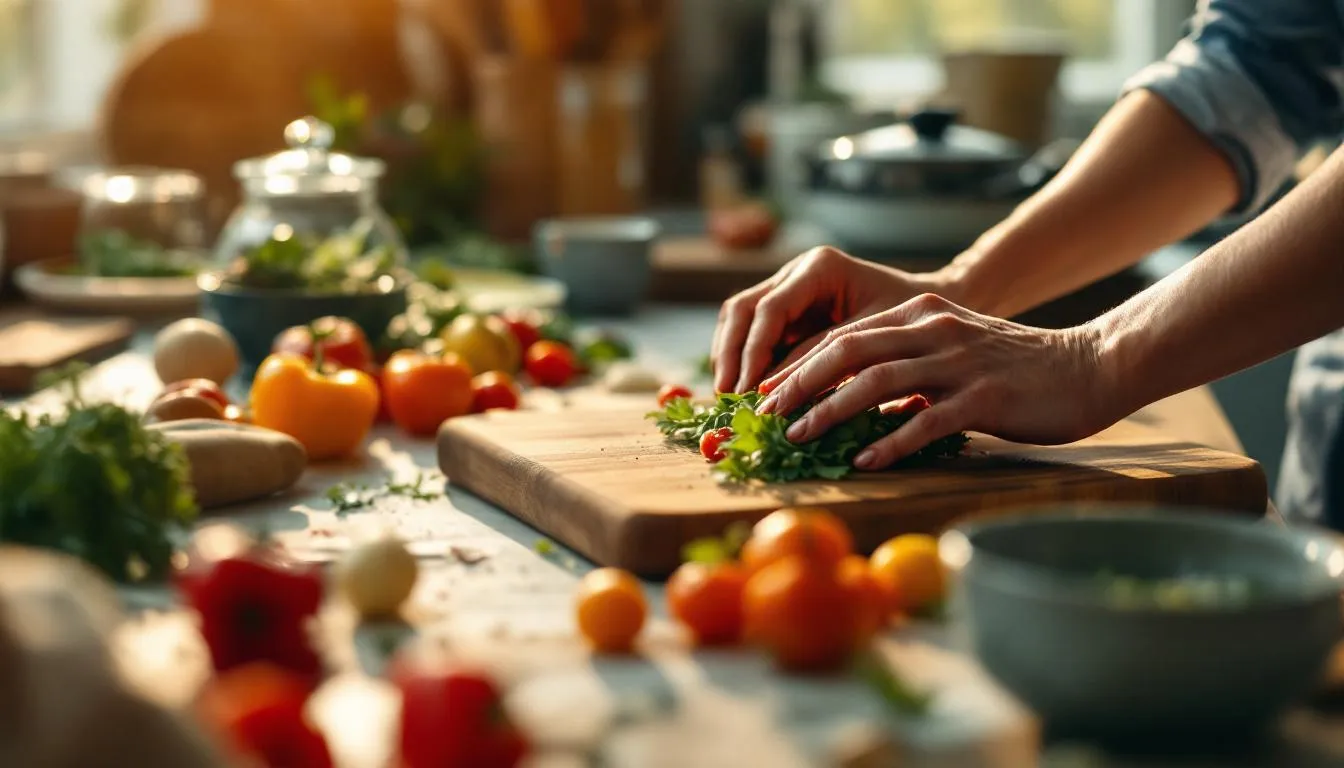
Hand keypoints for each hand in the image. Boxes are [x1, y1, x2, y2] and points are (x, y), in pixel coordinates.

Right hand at [709, 246, 950, 394]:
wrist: (928, 310)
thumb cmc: (910, 322)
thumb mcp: (870, 340)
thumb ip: (823, 357)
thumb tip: (777, 390)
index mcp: (819, 267)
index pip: (769, 309)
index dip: (753, 351)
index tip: (746, 390)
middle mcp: (796, 271)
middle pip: (742, 308)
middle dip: (731, 354)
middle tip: (727, 396)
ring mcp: (787, 286)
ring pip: (738, 317)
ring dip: (729, 355)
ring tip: (727, 395)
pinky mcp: (787, 309)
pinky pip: (751, 329)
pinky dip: (742, 358)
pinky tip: (742, 388)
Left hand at [755, 294, 1117, 468]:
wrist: (1090, 367)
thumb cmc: (1015, 370)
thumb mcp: (952, 352)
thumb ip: (906, 367)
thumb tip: (851, 404)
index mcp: (921, 316)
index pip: (844, 336)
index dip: (799, 364)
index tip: (764, 392)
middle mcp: (933, 332)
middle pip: (849, 351)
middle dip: (799, 382)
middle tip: (765, 412)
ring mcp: (959, 363)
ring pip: (877, 382)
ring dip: (831, 411)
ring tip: (798, 437)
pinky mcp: (985, 398)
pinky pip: (926, 420)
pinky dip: (890, 442)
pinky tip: (864, 462)